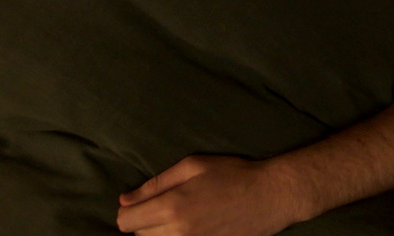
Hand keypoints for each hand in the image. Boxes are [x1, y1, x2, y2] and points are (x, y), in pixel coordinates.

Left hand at [117, 154, 310, 235]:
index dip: (128, 211)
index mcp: (172, 205)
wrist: (269, 197)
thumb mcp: (193, 166)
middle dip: (144, 221)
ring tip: (178, 216)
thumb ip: (155, 183)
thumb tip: (124, 199)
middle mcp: (177, 231)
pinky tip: (189, 227)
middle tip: (163, 206)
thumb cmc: (232, 174)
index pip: (126, 220)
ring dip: (158, 233)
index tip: (138, 204)